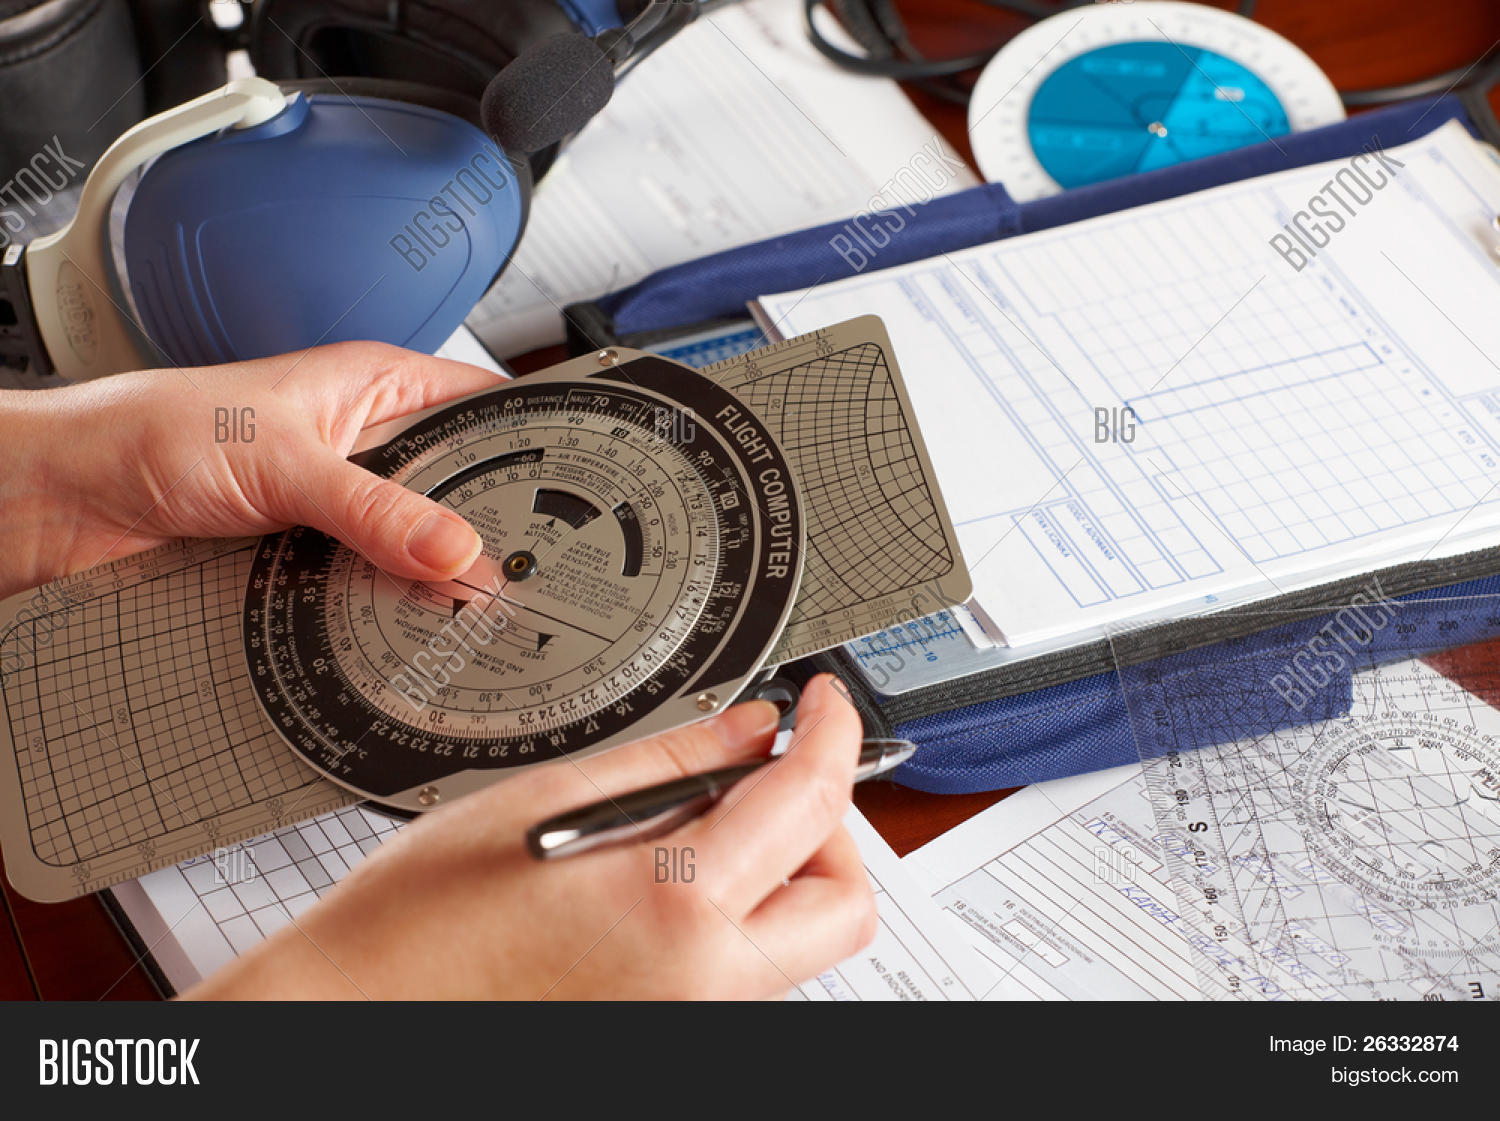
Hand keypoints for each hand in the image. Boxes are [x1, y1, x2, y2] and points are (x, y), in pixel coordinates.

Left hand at [0, 341, 498, 598]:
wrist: (59, 502)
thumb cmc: (149, 432)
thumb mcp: (284, 461)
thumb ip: (376, 509)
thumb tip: (457, 550)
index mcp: (372, 388)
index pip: (481, 407)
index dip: (532, 441)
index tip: (577, 486)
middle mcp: (362, 446)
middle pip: (458, 488)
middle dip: (491, 526)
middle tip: (534, 569)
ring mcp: (338, 508)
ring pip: (416, 545)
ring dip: (435, 576)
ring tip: (479, 608)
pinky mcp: (309, 560)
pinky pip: (371, 588)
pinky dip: (389, 610)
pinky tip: (410, 628)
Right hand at [186, 675, 877, 999]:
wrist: (356, 1016)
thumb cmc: (418, 923)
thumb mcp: (545, 804)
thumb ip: (668, 763)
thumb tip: (751, 731)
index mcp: (675, 912)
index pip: (810, 805)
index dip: (834, 736)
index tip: (827, 706)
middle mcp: (704, 987)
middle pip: (842, 904)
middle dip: (828, 825)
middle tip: (770, 775)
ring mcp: (692, 1021)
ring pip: (800, 942)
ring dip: (782, 869)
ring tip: (697, 820)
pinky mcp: (672, 1034)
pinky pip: (747, 972)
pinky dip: (739, 913)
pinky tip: (666, 874)